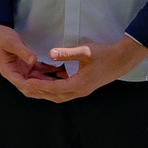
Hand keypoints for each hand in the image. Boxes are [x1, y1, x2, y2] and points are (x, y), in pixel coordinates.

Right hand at [0, 23, 64, 95]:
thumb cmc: (1, 37)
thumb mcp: (11, 43)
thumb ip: (22, 52)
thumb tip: (33, 60)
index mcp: (8, 71)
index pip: (22, 84)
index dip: (34, 87)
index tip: (47, 87)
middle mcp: (15, 74)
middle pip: (31, 88)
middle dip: (44, 90)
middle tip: (58, 89)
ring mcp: (21, 71)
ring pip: (37, 82)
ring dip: (48, 84)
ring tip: (62, 83)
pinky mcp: (26, 66)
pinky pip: (39, 73)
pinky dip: (48, 73)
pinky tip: (59, 70)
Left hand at [18, 34, 147, 101]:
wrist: (122, 60)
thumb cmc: (104, 54)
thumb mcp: (85, 51)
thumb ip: (67, 53)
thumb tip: (51, 53)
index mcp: (79, 84)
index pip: (54, 88)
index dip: (39, 85)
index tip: (26, 82)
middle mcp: (80, 91)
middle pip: (55, 96)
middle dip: (40, 92)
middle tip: (25, 85)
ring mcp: (83, 90)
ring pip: (61, 95)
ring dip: (47, 90)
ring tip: (34, 82)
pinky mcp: (85, 87)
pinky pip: (67, 90)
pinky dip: (56, 87)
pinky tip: (50, 78)